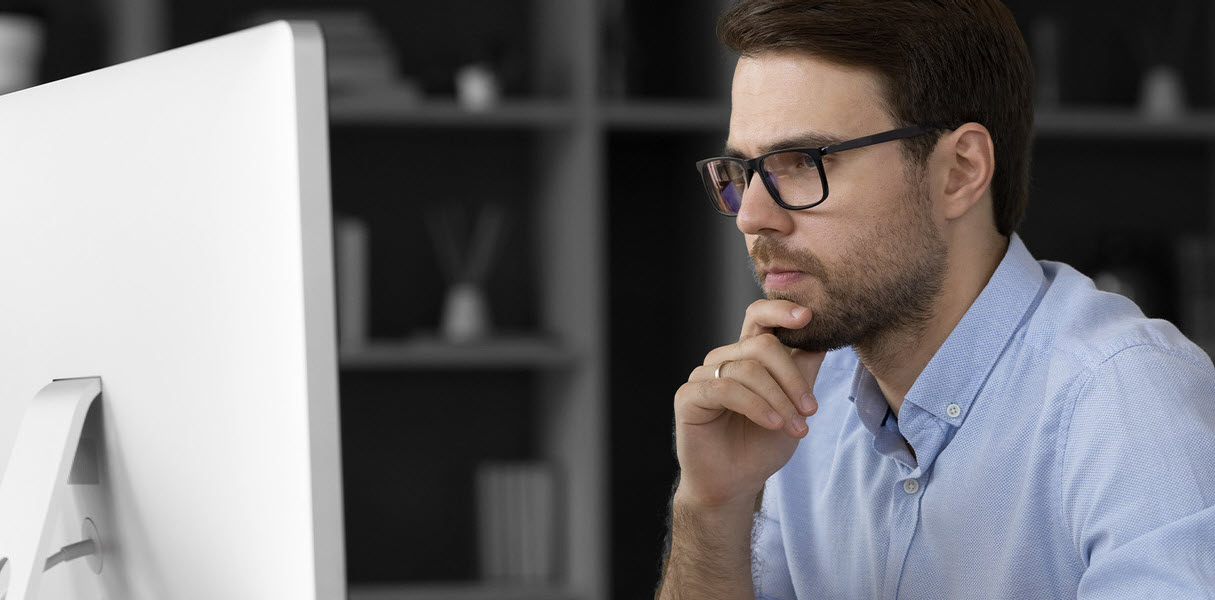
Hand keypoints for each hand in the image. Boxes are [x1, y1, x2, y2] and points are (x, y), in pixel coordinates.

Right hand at [672, 299, 826, 509]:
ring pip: (748, 369)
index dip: (781, 309)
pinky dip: (756, 406)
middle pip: (762, 344)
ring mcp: (703, 375)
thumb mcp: (794, 406)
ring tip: (796, 427)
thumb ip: (804, 371)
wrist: (735, 484)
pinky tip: (773, 424)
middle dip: (792, 378)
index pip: (759, 317)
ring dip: (779, 399)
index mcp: (747, 356)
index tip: (808, 316)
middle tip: (811, 409)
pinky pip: (726, 390)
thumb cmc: (761, 445)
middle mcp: (723, 360)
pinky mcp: (688, 396)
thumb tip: (823, 338)